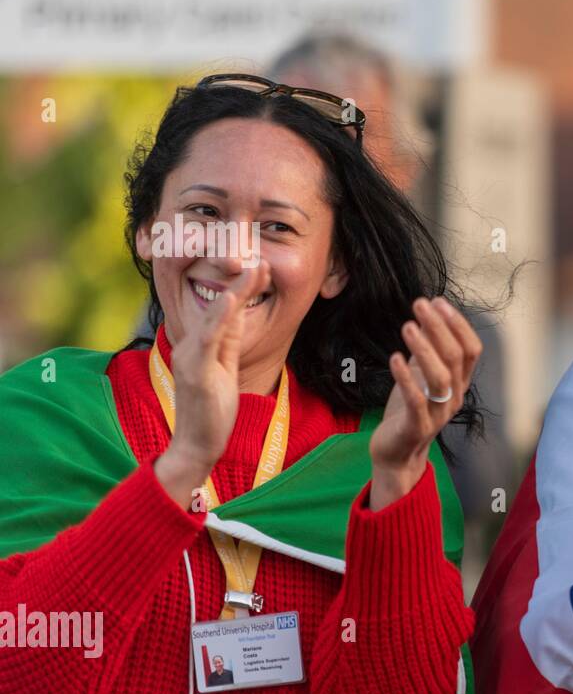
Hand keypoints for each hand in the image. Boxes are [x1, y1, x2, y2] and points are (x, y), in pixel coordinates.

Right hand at [157, 260, 271, 508]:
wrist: (198, 445)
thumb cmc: (212, 410)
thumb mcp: (225, 366)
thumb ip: (228, 339)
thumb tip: (237, 311)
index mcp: (200, 342)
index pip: (221, 303)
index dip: (238, 281)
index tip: (259, 260)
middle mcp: (192, 342)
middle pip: (215, 300)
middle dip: (235, 274)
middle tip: (258, 249)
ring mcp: (192, 354)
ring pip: (216, 311)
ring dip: (236, 286)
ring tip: (255, 265)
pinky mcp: (195, 368)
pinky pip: (209, 335)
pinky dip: (220, 313)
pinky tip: (233, 295)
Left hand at [369, 297, 481, 510]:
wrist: (396, 453)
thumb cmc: (408, 410)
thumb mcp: (419, 374)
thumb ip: (427, 348)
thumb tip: (428, 314)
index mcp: (459, 383)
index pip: (471, 350)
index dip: (458, 324)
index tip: (438, 302)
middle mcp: (454, 397)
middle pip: (456, 357)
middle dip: (439, 327)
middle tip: (420, 304)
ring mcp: (438, 413)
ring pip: (440, 377)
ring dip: (425, 348)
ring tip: (407, 326)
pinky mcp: (417, 426)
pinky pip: (416, 400)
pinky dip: (406, 377)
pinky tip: (395, 358)